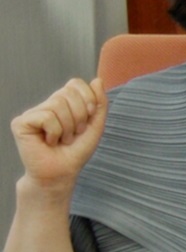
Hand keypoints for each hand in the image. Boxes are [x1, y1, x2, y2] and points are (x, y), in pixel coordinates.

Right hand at [11, 78, 106, 192]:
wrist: (62, 172)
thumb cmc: (76, 151)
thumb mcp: (95, 124)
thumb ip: (99, 102)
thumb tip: (97, 79)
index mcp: (63, 103)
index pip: (75, 83)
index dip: (87, 99)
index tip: (88, 119)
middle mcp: (46, 105)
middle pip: (68, 93)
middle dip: (79, 117)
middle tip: (73, 134)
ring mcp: (32, 113)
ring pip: (57, 105)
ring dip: (67, 127)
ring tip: (62, 140)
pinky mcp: (21, 123)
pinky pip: (46, 117)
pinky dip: (55, 132)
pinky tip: (49, 142)